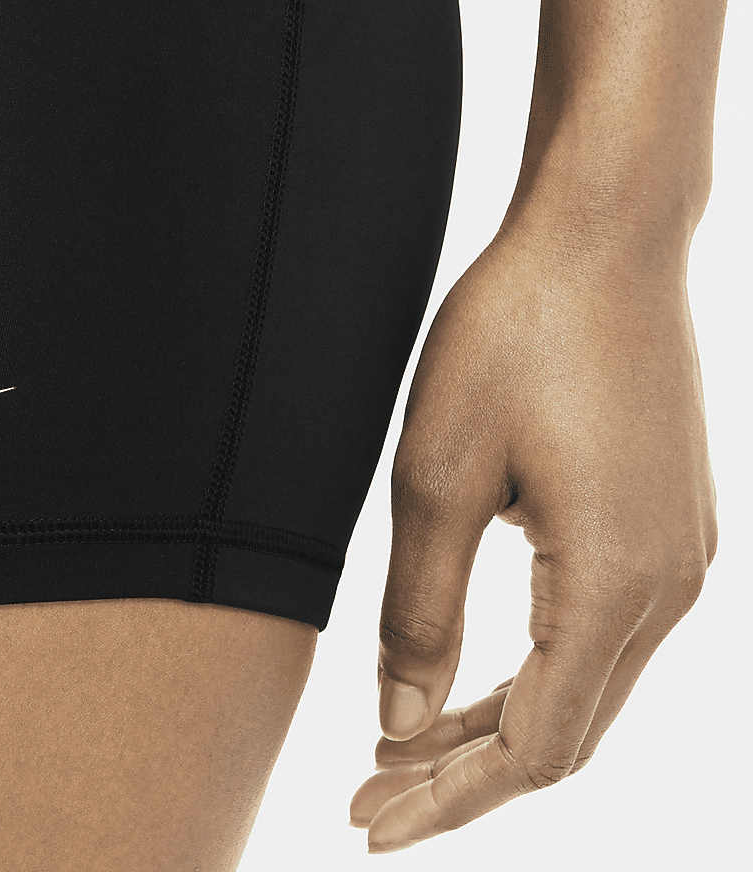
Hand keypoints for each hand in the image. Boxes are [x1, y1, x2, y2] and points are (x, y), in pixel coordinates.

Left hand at [351, 211, 716, 851]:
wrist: (603, 237)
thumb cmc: (513, 336)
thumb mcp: (436, 473)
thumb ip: (419, 610)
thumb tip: (401, 725)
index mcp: (615, 586)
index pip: (535, 748)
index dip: (449, 797)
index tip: (370, 822)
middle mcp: (670, 589)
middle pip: (568, 734)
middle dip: (466, 776)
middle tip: (370, 802)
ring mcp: (681, 556)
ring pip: (588, 687)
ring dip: (498, 725)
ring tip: (405, 750)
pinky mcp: (669, 523)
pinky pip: (603, 633)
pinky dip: (534, 669)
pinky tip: (472, 674)